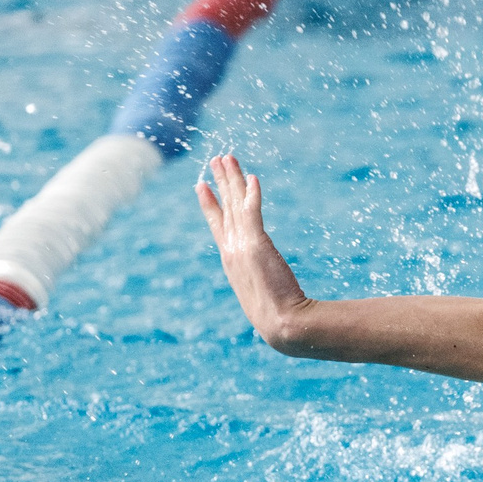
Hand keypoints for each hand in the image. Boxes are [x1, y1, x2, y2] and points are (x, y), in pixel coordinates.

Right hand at [196, 153, 313, 350]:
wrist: (280, 323)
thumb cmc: (277, 317)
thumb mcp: (263, 296)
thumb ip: (262, 283)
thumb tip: (270, 286)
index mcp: (230, 260)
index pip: (218, 225)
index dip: (210, 204)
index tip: (202, 186)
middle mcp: (231, 250)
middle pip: (225, 208)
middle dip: (220, 182)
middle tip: (216, 160)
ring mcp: (241, 246)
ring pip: (235, 204)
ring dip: (232, 179)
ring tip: (227, 158)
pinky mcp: (256, 244)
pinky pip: (253, 211)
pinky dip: (252, 194)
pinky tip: (254, 178)